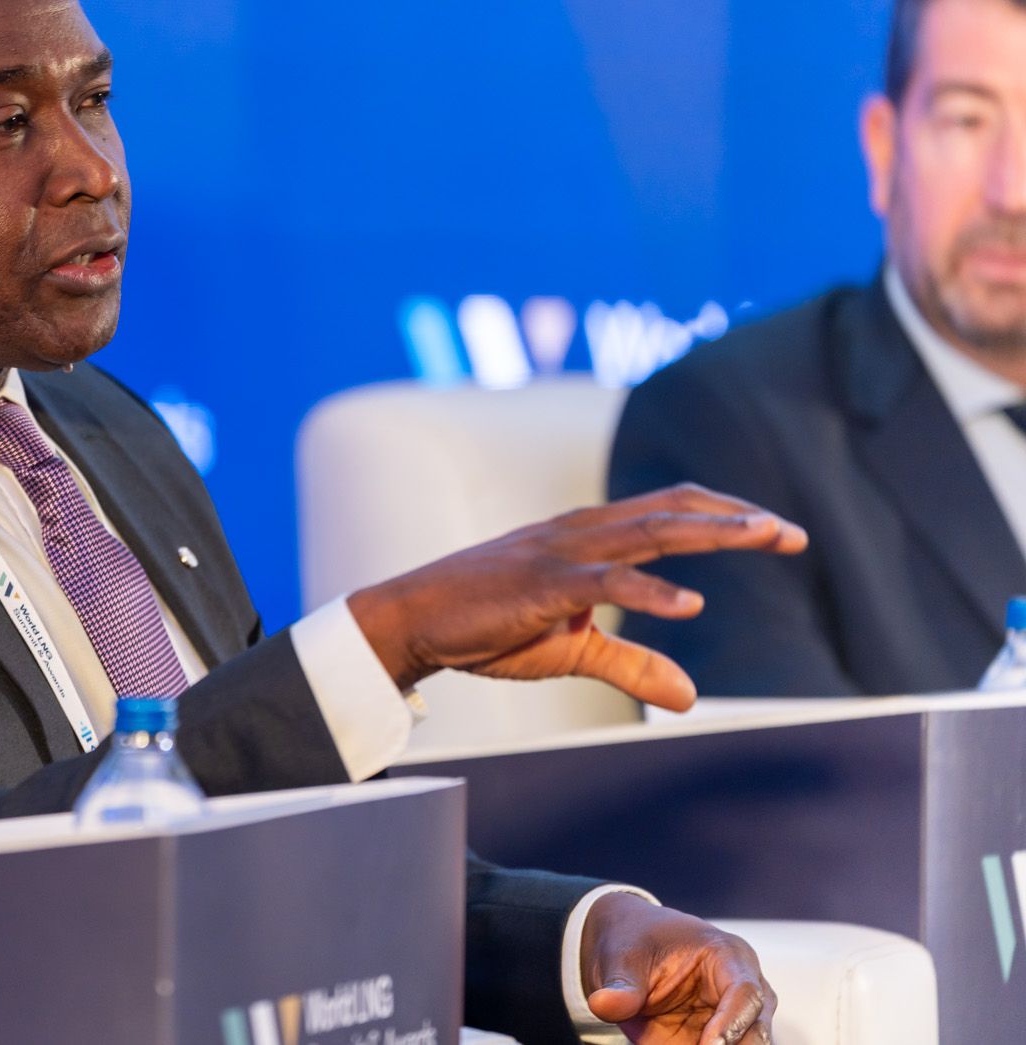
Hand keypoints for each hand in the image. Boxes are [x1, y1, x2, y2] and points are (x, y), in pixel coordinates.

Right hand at [346, 484, 806, 710]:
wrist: (416, 621)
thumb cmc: (487, 627)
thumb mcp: (571, 650)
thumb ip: (633, 664)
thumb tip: (692, 698)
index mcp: (589, 538)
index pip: (670, 510)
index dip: (726, 517)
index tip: (778, 532)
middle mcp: (581, 531)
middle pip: (673, 509)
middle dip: (737, 520)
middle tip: (792, 534)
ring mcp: (561, 553)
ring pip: (650, 531)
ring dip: (711, 533)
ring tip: (763, 537)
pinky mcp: (541, 584)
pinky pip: (604, 581)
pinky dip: (650, 590)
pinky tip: (689, 605)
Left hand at [582, 893, 774, 1043]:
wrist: (626, 945)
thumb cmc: (633, 940)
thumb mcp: (620, 957)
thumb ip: (620, 985)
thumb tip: (603, 1006)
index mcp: (727, 956)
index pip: (746, 993)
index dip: (732, 1023)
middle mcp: (742, 989)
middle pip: (757, 1030)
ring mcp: (734, 1018)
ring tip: (681, 1044)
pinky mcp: (717, 1040)